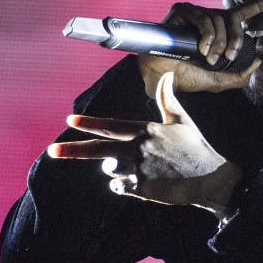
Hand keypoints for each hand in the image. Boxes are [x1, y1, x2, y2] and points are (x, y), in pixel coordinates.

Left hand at [46, 72, 242, 217]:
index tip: (69, 122)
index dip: (88, 123)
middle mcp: (137, 149)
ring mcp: (138, 171)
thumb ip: (167, 98)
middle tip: (52, 151)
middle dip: (72, 150)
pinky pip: (118, 187)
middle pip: (98, 150)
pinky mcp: (141, 189)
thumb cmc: (196, 148)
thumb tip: (167, 73)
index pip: (110, 125)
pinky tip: (143, 182)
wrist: (210, 179)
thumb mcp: (182, 120)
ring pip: (109, 169)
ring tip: (140, 167)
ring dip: (116, 168)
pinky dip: (124, 185)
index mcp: (145, 130)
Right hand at [137, 0, 262, 96]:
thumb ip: (240, 75)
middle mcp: (209, 18)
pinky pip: (203, 18)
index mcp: (219, 30)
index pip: (241, 13)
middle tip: (228, 57)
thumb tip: (258, 62)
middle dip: (235, 39)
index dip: (259, 4)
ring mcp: (195, 12)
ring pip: (218, 20)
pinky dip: (206, 35)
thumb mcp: (219, 81)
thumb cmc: (186, 77)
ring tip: (208, 58)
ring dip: (218, 43)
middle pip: (233, 19)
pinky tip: (200, 48)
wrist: (162, 76)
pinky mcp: (182, 10)